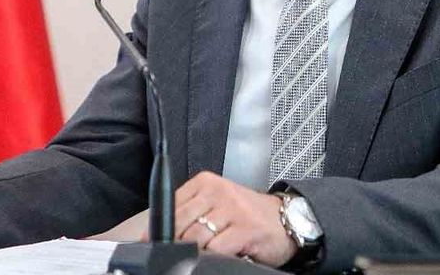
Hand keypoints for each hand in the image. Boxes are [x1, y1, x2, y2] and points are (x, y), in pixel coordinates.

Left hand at [160, 171, 297, 266]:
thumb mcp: (216, 205)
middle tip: (176, 253)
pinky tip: (220, 255)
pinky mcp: (246, 229)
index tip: (152, 242)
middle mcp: (218, 191)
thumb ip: (190, 214)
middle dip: (174, 242)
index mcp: (205, 183)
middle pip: (179, 222)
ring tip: (202, 253)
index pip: (170, 205)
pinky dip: (213, 256)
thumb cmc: (247, 215)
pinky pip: (216, 248)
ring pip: (195, 237)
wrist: (287, 219)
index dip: (158, 228)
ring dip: (194, 251)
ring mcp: (233, 209)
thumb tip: (158, 234)